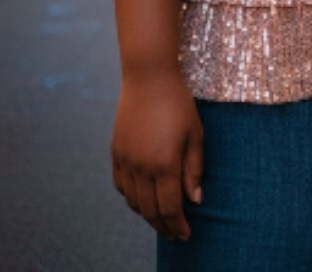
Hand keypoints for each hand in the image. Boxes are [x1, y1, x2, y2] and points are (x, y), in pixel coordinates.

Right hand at [111, 68, 203, 241]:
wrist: (148, 76)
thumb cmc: (178, 102)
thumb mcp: (195, 133)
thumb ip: (194, 168)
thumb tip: (195, 199)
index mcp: (164, 163)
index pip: (169, 208)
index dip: (178, 226)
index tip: (186, 234)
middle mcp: (141, 167)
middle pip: (149, 211)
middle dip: (163, 226)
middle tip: (175, 234)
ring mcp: (125, 160)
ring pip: (133, 202)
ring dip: (147, 215)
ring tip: (161, 218)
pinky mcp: (116, 152)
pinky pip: (121, 186)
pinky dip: (132, 198)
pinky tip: (142, 198)